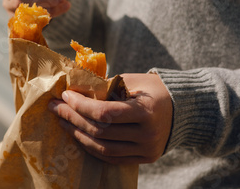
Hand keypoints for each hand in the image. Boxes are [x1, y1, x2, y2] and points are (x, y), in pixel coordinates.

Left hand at [48, 73, 172, 164]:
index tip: (66, 95)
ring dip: (78, 134)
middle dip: (73, 118)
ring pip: (103, 148)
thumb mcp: (133, 81)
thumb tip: (75, 90)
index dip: (81, 106)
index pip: (105, 113)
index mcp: (145, 111)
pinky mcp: (144, 158)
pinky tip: (78, 135)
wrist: (183, 108)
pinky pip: (111, 157)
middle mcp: (147, 135)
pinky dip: (92, 147)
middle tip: (56, 107)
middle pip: (101, 131)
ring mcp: (146, 150)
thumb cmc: (153, 89)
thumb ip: (106, 87)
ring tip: (63, 121)